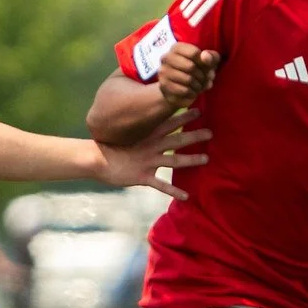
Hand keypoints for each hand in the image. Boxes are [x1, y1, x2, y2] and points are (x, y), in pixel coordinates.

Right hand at [97, 108, 211, 199]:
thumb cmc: (109, 145)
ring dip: (192, 160)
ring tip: (206, 159)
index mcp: (147, 135)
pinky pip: (162, 185)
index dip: (184, 116)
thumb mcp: (125, 132)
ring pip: (175, 160)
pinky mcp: (143, 177)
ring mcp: (148, 162)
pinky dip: (174, 191)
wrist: (96, 159)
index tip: (198, 110)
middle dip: (195, 136)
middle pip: (177, 139)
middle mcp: (150, 146)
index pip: (169, 122)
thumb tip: (145, 119)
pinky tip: (186, 196)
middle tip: (210, 132)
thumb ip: (139, 127)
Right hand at [159, 44, 219, 108]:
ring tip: (200, 86)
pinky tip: (193, 92)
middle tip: (205, 80)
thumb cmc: (198, 72)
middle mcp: (167, 57)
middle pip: (191, 66)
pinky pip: (184, 90)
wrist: (181, 91)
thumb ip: (211, 57)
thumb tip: (205, 56)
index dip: (204, 63)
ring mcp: (163, 72)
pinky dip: (193, 93)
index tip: (207, 68)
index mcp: (177, 48)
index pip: (194, 53)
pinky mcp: (164, 86)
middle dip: (202, 76)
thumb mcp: (209, 62)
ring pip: (188, 79)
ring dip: (198, 85)